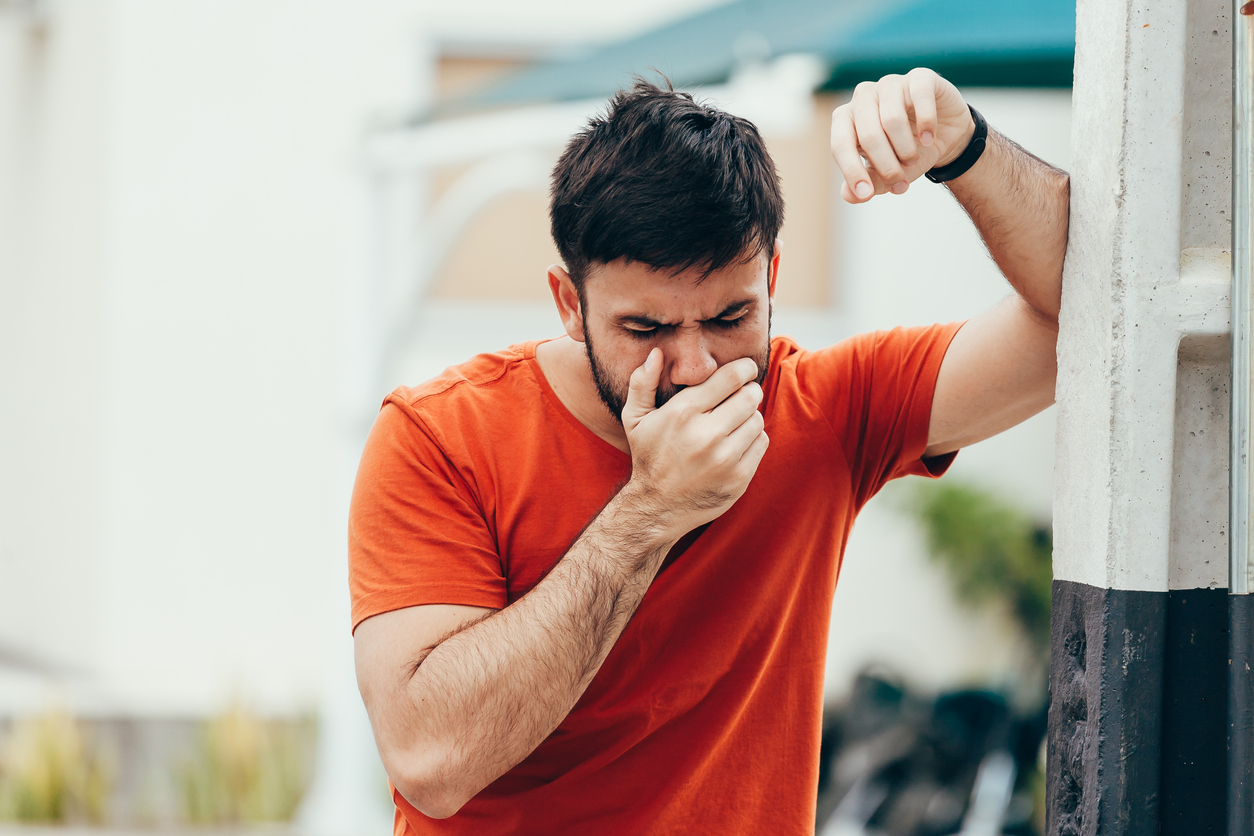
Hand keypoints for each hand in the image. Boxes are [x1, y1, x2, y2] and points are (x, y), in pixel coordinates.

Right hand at [620, 349, 768, 535]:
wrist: (658, 508)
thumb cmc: (649, 456)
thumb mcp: (635, 418)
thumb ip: (641, 382)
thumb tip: (656, 353)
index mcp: (683, 413)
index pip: (731, 377)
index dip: (745, 368)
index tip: (746, 368)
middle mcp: (706, 435)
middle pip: (750, 396)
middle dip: (749, 391)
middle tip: (740, 395)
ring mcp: (725, 458)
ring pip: (757, 419)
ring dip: (749, 416)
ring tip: (733, 422)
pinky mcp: (739, 477)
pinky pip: (761, 442)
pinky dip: (752, 439)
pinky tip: (735, 443)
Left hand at [830, 68, 973, 203]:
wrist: (944, 135)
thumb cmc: (907, 153)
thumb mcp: (888, 173)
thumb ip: (870, 183)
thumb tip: (849, 196)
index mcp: (846, 119)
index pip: (841, 144)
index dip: (852, 170)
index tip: (866, 193)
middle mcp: (863, 97)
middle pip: (868, 134)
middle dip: (886, 165)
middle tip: (900, 183)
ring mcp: (890, 84)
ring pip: (892, 119)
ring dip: (905, 148)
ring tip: (912, 159)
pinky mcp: (919, 77)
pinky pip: (919, 96)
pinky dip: (927, 123)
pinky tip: (929, 138)